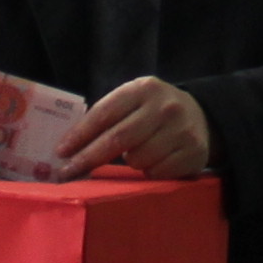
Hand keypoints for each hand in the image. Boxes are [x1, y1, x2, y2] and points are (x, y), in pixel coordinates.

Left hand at [59, 76, 212, 179]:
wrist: (201, 116)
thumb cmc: (153, 111)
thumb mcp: (133, 100)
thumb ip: (108, 115)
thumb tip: (70, 146)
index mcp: (143, 89)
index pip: (104, 113)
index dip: (80, 135)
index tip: (61, 152)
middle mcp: (164, 107)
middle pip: (117, 139)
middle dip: (88, 158)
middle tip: (68, 172)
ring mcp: (181, 130)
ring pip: (138, 159)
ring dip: (129, 163)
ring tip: (137, 154)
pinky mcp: (193, 153)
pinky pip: (157, 173)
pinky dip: (150, 172)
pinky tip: (156, 161)